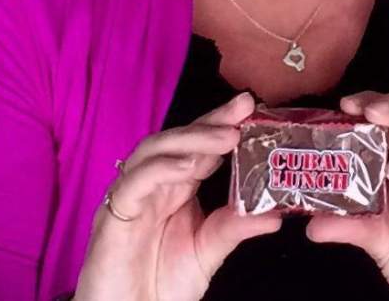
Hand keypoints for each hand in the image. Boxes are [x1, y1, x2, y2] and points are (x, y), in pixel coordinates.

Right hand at [74, 93, 281, 300]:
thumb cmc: (160, 285)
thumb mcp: (208, 251)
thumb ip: (234, 228)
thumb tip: (276, 214)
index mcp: (175, 188)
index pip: (198, 146)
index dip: (221, 123)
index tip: (251, 106)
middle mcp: (152, 185)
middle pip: (177, 139)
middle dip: (210, 121)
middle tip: (242, 109)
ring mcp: (131, 196)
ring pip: (153, 150)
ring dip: (189, 139)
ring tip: (224, 137)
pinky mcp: (113, 216)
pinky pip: (133, 183)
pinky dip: (160, 169)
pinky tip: (187, 167)